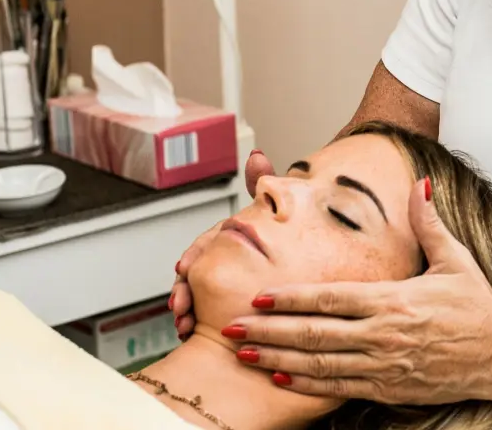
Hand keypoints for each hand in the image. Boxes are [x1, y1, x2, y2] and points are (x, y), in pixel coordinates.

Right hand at [170, 149, 276, 338]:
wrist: (311, 261)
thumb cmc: (292, 231)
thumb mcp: (281, 207)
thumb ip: (266, 185)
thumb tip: (256, 155)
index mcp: (229, 237)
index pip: (204, 243)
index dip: (193, 254)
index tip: (184, 268)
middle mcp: (222, 259)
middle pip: (195, 273)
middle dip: (184, 290)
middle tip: (180, 308)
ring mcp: (223, 283)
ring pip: (198, 296)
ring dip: (187, 311)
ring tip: (184, 327)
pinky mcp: (228, 305)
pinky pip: (207, 314)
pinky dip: (196, 324)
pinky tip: (191, 336)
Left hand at [227, 177, 491, 402]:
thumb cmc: (478, 305)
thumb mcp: (454, 258)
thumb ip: (429, 222)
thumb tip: (420, 184)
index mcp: (395, 299)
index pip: (330, 298)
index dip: (290, 298)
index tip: (258, 295)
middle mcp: (384, 334)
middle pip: (314, 333)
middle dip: (268, 331)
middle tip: (231, 327)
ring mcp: (385, 364)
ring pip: (319, 364)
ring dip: (278, 359)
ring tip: (243, 354)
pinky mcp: (390, 388)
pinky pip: (340, 388)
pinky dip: (307, 384)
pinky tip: (281, 378)